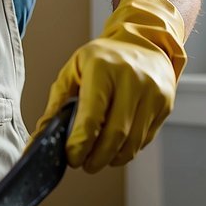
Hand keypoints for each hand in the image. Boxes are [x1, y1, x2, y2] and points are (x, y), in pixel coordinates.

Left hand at [31, 0, 186, 172]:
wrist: (144, 41)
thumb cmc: (104, 58)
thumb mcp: (75, 69)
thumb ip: (57, 102)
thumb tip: (40, 137)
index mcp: (103, 68)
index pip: (92, 117)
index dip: (80, 144)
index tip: (72, 157)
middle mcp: (131, 78)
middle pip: (115, 134)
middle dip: (96, 158)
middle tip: (84, 164)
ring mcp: (152, 91)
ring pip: (132, 142)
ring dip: (113, 158)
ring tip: (99, 158)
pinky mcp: (165, 103)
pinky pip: (145, 138)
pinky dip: (129, 149)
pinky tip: (117, 146)